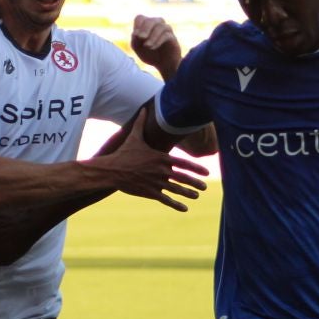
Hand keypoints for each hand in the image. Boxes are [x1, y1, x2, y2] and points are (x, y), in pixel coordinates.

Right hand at [90, 110, 207, 210]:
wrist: (112, 170)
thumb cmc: (124, 153)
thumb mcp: (134, 137)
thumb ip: (141, 123)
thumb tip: (143, 109)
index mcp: (161, 158)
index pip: (184, 164)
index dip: (196, 168)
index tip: (206, 172)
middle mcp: (162, 171)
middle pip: (183, 178)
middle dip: (195, 183)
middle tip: (205, 187)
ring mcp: (156, 183)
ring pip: (176, 190)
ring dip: (188, 193)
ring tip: (196, 196)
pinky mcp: (150, 192)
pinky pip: (166, 200)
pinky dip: (176, 205)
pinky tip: (184, 209)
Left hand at [130, 15, 181, 77]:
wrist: (163, 65)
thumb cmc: (149, 54)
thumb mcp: (138, 49)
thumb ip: (135, 41)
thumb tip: (135, 33)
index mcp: (146, 25)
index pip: (140, 18)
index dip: (137, 26)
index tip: (136, 36)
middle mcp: (157, 25)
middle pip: (151, 20)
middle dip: (145, 28)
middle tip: (141, 38)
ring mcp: (166, 30)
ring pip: (160, 26)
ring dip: (152, 36)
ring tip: (147, 46)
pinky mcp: (172, 38)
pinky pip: (166, 35)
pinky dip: (158, 41)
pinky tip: (153, 47)